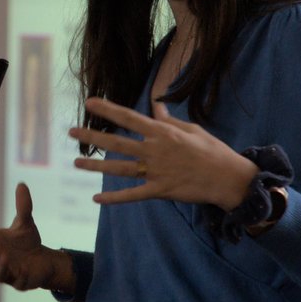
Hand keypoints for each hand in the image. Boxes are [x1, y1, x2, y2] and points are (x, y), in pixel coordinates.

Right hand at [0, 183, 72, 291]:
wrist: (43, 261)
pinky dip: (20, 278)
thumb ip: (23, 206)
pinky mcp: (21, 282)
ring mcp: (8, 273)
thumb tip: (22, 183)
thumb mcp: (25, 223)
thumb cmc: (27, 242)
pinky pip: (18, 283)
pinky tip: (25, 270)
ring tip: (5, 257)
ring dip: (0, 267)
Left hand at [68, 96, 257, 208]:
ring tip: (76, 164)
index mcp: (162, 133)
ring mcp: (156, 171)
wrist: (229, 178)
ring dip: (96, 167)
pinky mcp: (160, 190)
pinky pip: (133, 194)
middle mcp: (155, 150)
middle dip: (92, 137)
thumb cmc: (212, 150)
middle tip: (71, 131)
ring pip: (120, 168)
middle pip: (117, 142)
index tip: (90, 102)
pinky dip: (114, 198)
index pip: (129, 117)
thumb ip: (169, 120)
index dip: (108, 109)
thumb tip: (155, 106)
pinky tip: (97, 198)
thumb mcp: (191, 129)